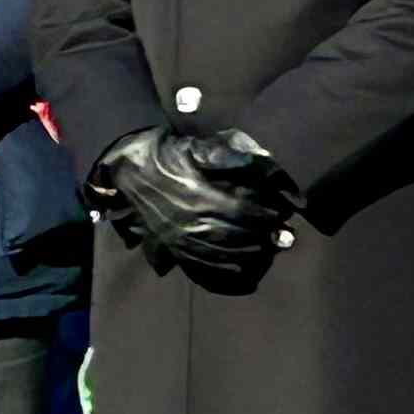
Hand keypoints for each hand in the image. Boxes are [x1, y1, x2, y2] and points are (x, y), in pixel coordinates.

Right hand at [95, 125, 291, 280]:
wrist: (133, 169)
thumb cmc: (170, 154)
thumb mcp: (200, 146)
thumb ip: (230, 155)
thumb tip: (262, 162)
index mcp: (199, 195)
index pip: (242, 210)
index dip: (265, 215)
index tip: (280, 214)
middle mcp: (190, 220)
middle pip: (236, 235)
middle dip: (262, 236)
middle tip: (280, 234)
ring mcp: (180, 237)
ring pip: (221, 253)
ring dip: (248, 253)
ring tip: (265, 249)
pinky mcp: (173, 245)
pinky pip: (201, 264)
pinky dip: (224, 268)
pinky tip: (241, 265)